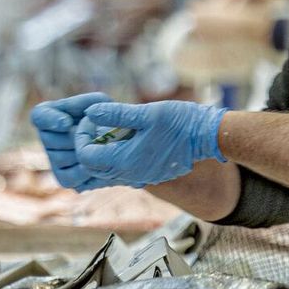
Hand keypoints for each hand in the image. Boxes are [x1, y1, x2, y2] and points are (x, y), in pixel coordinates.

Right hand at [30, 92, 111, 189]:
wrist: (123, 143)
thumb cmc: (109, 117)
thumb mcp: (100, 102)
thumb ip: (81, 104)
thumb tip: (65, 123)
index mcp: (51, 115)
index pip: (39, 116)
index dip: (49, 120)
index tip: (66, 123)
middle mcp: (48, 138)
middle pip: (49, 140)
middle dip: (74, 137)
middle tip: (93, 135)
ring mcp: (54, 160)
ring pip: (60, 158)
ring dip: (81, 153)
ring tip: (99, 147)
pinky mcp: (65, 179)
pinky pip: (70, 177)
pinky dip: (86, 171)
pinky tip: (98, 164)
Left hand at [74, 100, 227, 188]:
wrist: (207, 137)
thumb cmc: (180, 122)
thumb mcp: (147, 113)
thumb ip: (116, 114)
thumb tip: (90, 112)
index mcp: (126, 161)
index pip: (86, 156)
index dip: (81, 137)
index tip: (90, 118)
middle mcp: (129, 175)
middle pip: (91, 167)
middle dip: (86, 145)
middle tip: (93, 123)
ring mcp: (138, 177)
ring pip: (104, 172)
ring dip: (98, 152)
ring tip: (104, 130)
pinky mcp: (145, 175)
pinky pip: (118, 172)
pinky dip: (111, 158)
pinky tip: (117, 139)